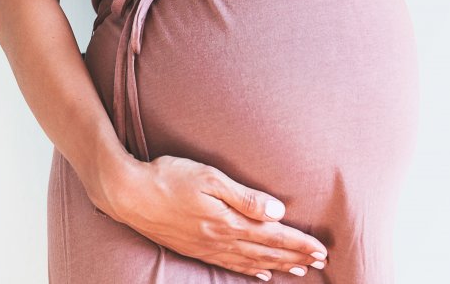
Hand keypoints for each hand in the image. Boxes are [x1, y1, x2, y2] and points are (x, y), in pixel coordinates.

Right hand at [95, 155, 328, 280]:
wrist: (128, 193)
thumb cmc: (168, 177)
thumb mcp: (209, 178)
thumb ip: (244, 197)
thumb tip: (277, 212)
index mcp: (227, 221)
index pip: (273, 236)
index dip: (299, 243)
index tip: (321, 249)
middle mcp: (220, 238)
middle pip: (266, 252)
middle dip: (295, 257)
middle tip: (321, 262)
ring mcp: (206, 246)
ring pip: (251, 261)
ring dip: (278, 265)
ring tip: (300, 270)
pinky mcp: (194, 248)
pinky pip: (229, 264)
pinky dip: (249, 270)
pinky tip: (260, 273)